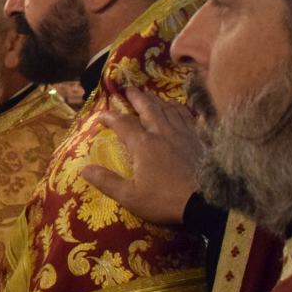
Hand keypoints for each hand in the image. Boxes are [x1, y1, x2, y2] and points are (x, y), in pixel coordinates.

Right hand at [81, 86, 203, 225]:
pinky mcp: (200, 140)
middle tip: (129, 88)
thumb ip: (107, 182)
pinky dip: (181, 110)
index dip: (110, 118)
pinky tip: (180, 109)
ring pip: (169, 110)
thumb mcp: (131, 196)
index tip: (101, 114)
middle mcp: (163, 133)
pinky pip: (189, 118)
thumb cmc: (165, 200)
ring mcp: (184, 134)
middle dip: (137, 98)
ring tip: (152, 95)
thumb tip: (84, 169)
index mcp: (144, 145)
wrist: (208, 203)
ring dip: (158, 100)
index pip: (123, 125)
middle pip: (148, 109)